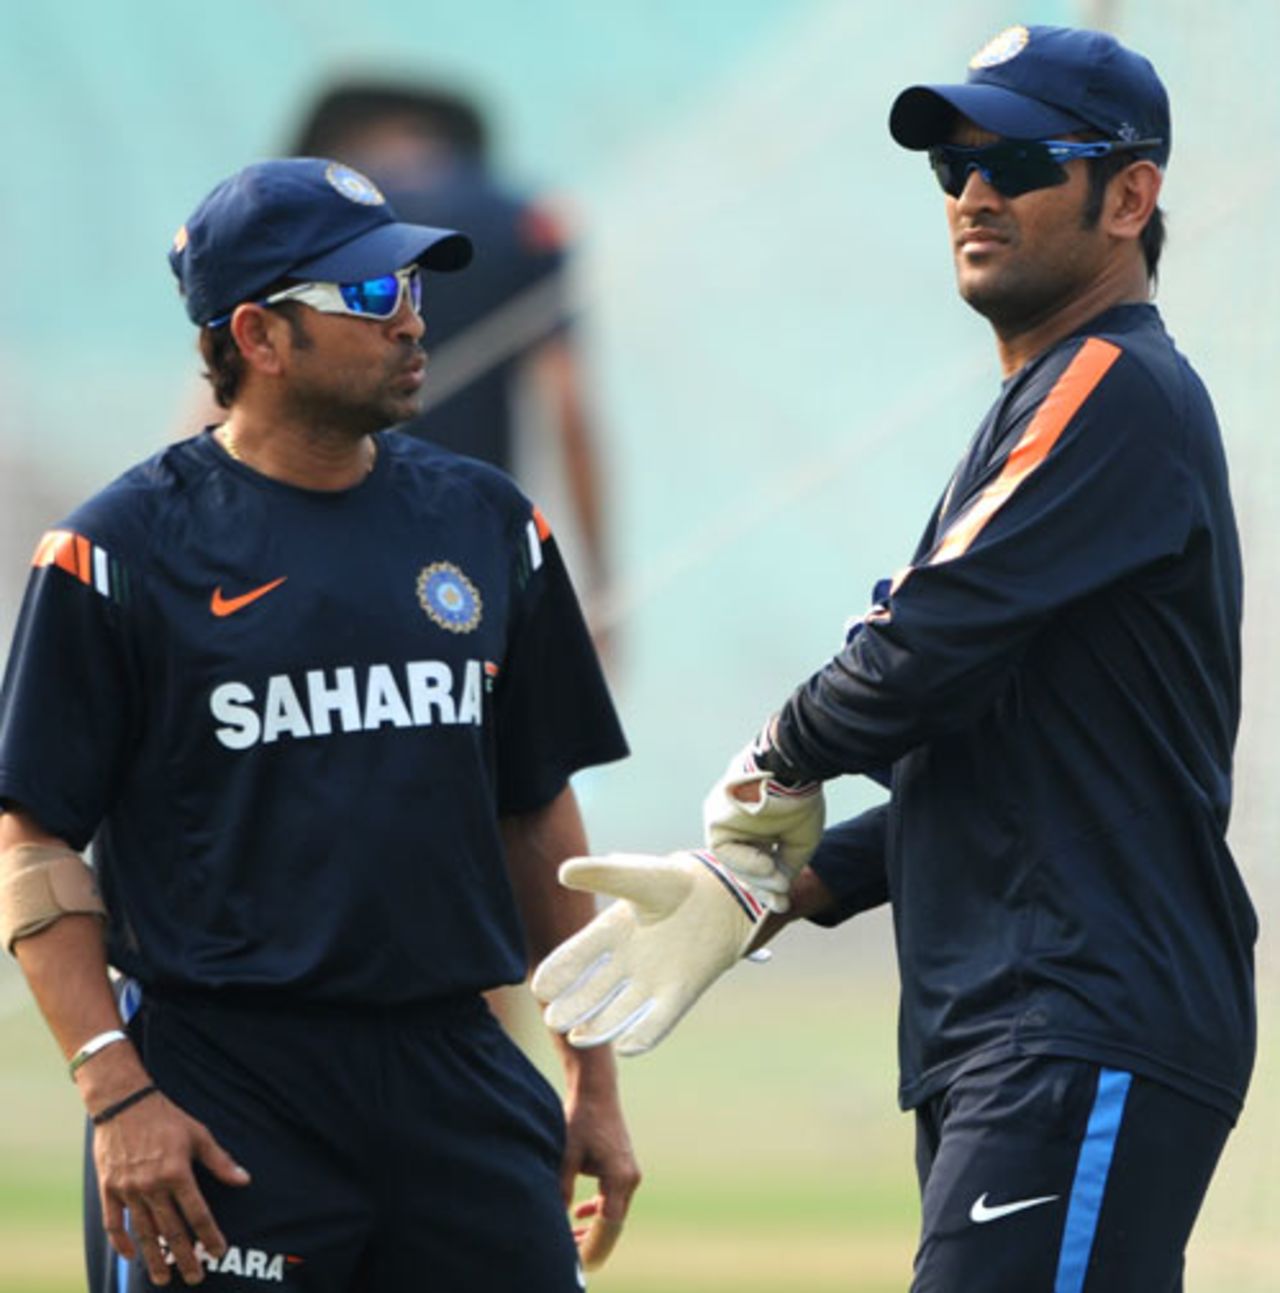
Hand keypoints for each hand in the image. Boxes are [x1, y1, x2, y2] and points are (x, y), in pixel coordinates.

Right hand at [94, 1090, 249, 1285]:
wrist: (123, 1103)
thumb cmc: (167, 1118)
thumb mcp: (199, 1134)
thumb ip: (220, 1161)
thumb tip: (244, 1180)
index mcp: (177, 1173)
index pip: (198, 1213)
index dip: (210, 1235)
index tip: (219, 1252)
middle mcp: (152, 1186)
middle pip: (171, 1230)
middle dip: (185, 1256)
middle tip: (195, 1278)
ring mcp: (128, 1190)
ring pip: (144, 1232)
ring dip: (155, 1258)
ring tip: (163, 1279)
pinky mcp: (109, 1189)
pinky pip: (114, 1223)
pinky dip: (122, 1242)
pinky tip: (133, 1257)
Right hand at [531, 849, 766, 1055]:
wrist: (722, 894)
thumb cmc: (676, 881)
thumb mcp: (638, 876)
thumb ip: (604, 875)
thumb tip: (564, 872)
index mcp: (611, 933)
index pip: (576, 957)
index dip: (558, 972)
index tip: (540, 987)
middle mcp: (626, 962)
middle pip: (591, 992)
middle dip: (572, 1007)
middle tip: (552, 1019)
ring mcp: (652, 981)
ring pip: (618, 1011)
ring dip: (599, 1027)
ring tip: (579, 1038)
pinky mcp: (679, 994)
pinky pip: (657, 1022)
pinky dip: (643, 1035)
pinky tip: (627, 1046)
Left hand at [558, 1053, 640, 1270]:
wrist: (596, 1091)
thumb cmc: (580, 1120)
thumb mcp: (566, 1156)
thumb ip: (562, 1189)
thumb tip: (557, 1217)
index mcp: (619, 1178)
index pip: (609, 1226)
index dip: (592, 1245)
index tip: (575, 1256)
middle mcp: (630, 1178)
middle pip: (614, 1223)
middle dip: (592, 1239)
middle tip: (569, 1251)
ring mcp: (629, 1173)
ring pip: (614, 1212)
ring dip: (595, 1225)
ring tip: (572, 1236)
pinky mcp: (624, 1167)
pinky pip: (614, 1198)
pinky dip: (599, 1209)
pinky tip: (581, 1211)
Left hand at [702, 740, 823, 912]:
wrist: (793, 768)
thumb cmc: (800, 798)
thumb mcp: (800, 839)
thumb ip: (788, 864)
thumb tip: (781, 889)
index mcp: (756, 823)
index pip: (758, 860)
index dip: (771, 883)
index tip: (785, 901)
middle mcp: (736, 821)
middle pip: (743, 864)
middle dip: (763, 886)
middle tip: (782, 902)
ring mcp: (723, 818)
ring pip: (734, 861)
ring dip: (758, 876)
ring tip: (781, 879)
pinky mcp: (715, 816)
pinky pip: (725, 849)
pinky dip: (746, 862)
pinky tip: (768, 863)